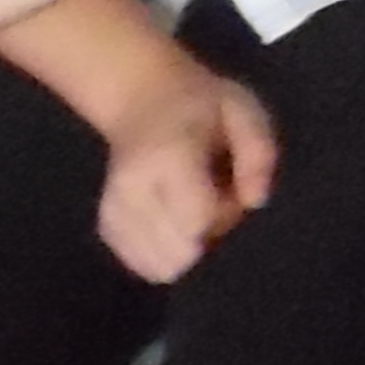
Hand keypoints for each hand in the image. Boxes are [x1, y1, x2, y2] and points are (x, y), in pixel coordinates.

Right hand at [92, 60, 276, 285]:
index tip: (233, 191)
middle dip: (208, 238)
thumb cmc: (202, 106)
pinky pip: (142, 263)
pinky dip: (166, 253)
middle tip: (215, 200)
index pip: (197, 220)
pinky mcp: (108, 227)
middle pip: (179, 250)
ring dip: (186, 247)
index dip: (226, 216)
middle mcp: (131, 190)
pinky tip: (174, 223)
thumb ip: (257, 152)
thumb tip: (255, 201)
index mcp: (166, 157)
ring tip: (193, 209)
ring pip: (160, 264)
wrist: (142, 100)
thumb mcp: (243, 109)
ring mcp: (113, 211)